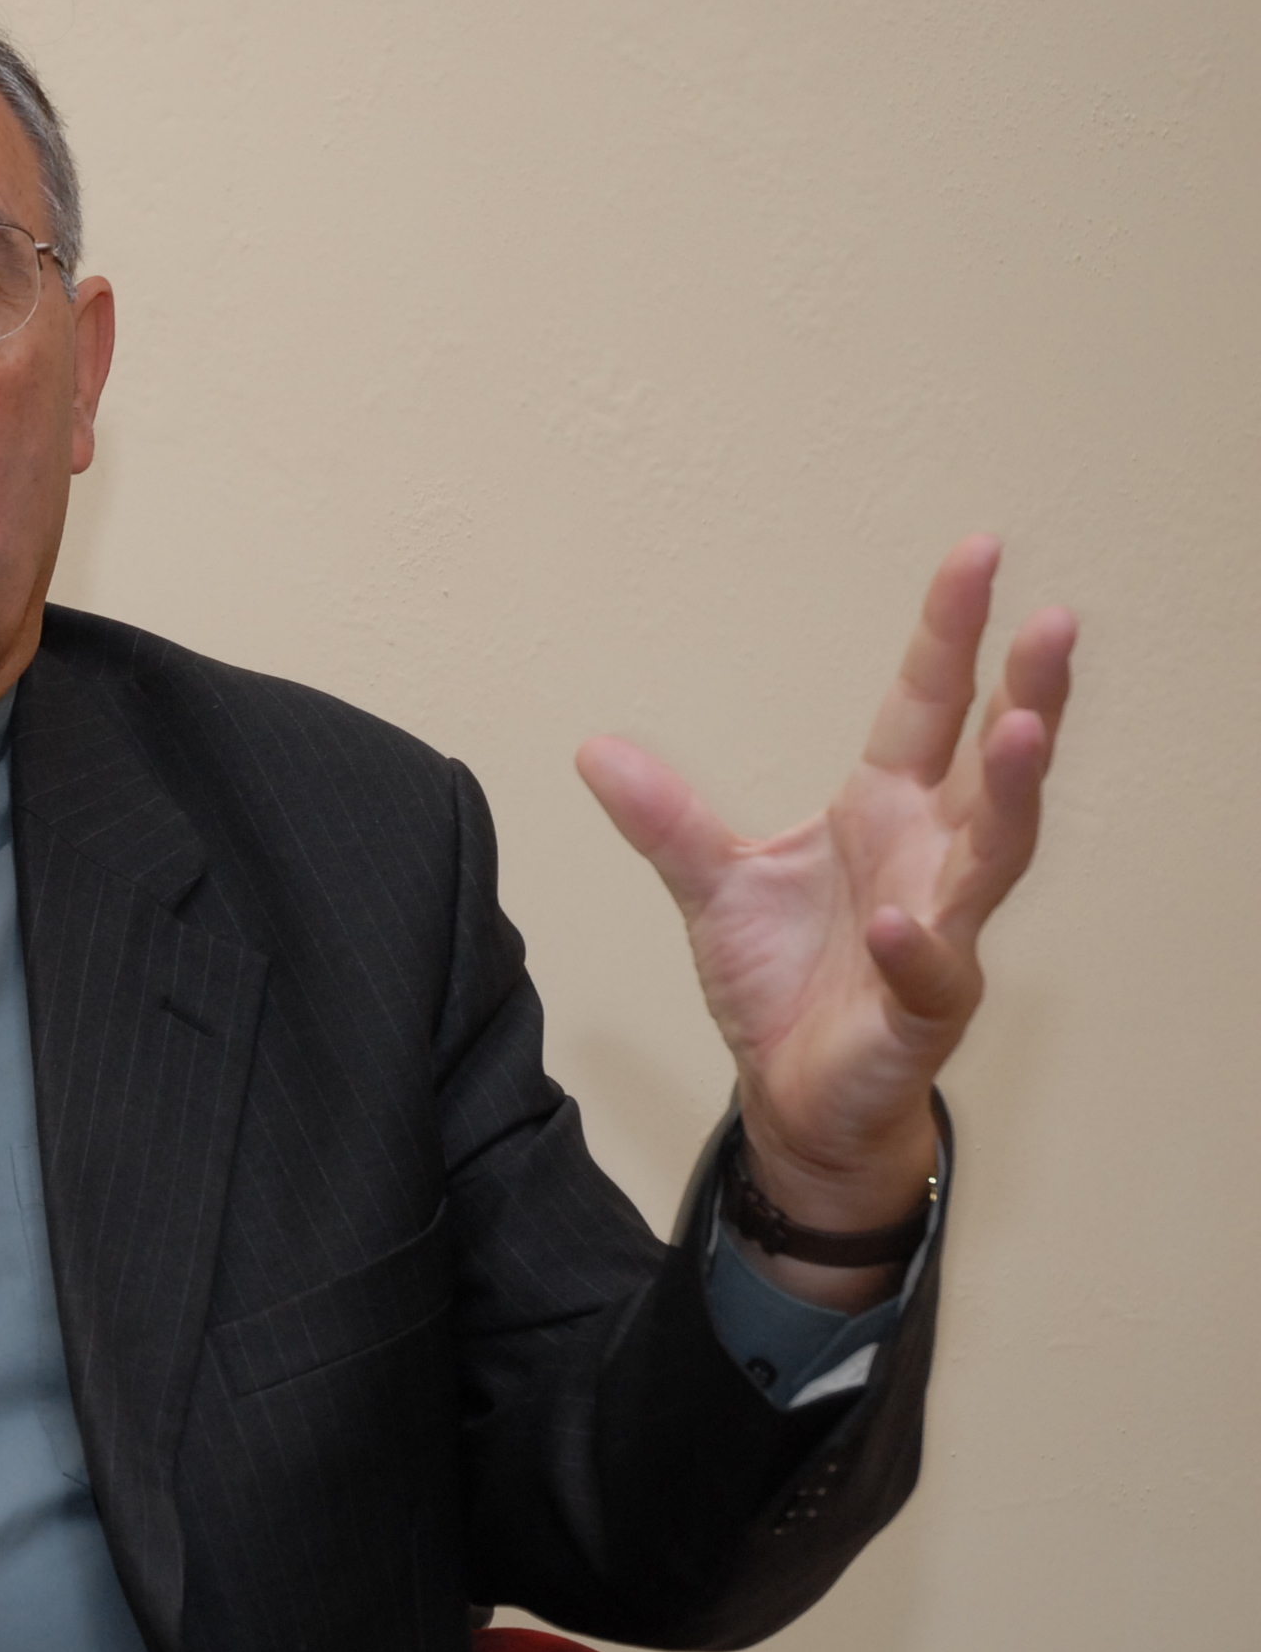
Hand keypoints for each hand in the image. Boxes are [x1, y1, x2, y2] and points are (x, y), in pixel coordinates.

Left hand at [577, 537, 1074, 1300]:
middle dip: (1028, 696)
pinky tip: (903, 916)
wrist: (792, 1097)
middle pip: (992, 766)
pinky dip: (918, 944)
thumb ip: (665, 819)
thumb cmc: (783, 983)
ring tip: (1023, 732)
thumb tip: (595, 749)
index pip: (927, 706)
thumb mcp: (712, 886)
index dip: (952, 635)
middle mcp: (929, 858)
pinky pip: (928, 971)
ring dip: (1012, 796)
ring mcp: (940, 932)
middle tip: (1056, 624)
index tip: (977, 554)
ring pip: (995, 855)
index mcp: (885, 811)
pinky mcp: (924, 1008)